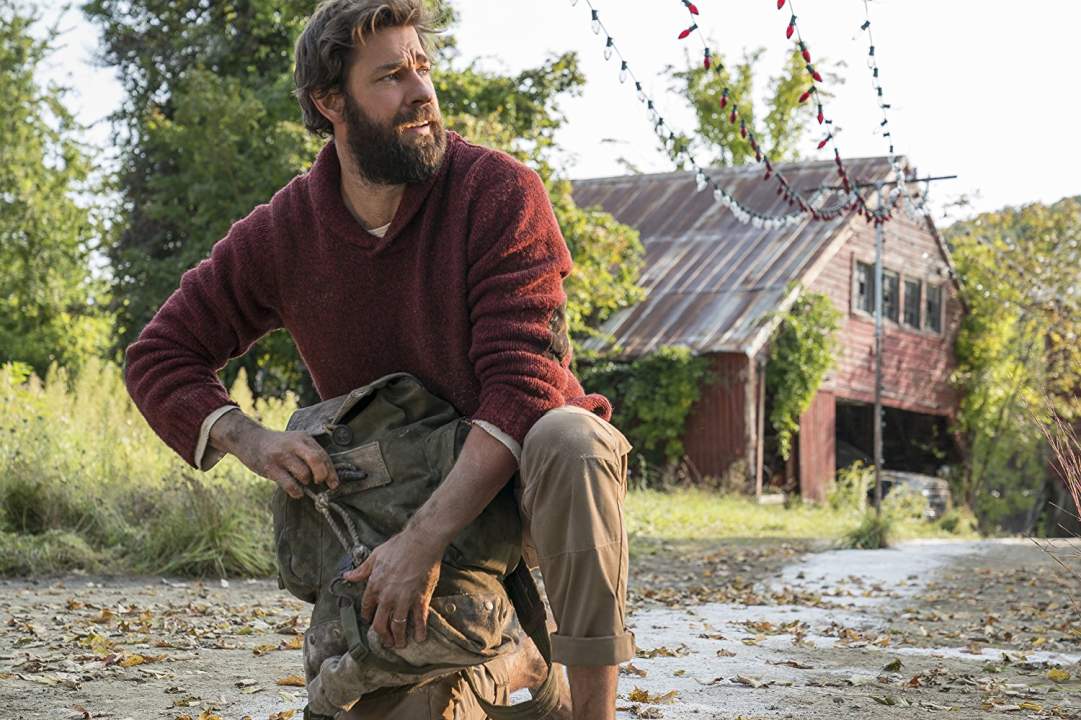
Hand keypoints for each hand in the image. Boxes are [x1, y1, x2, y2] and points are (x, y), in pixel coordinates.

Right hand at [210, 412, 337, 497]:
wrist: (249, 439)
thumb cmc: (276, 445)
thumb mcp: (294, 442)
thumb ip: (309, 454)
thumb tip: (327, 475)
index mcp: (303, 438)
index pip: (323, 455)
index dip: (331, 471)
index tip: (334, 484)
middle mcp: (294, 445)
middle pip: (316, 460)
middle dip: (323, 475)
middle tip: (320, 482)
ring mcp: (281, 456)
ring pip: (303, 474)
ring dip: (306, 482)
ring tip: (301, 482)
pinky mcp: (270, 467)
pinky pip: (289, 484)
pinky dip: (296, 492)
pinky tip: (296, 492)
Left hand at [343, 529, 443, 647]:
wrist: (421, 542)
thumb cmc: (399, 546)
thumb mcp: (375, 556)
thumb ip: (362, 570)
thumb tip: (347, 576)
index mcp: (374, 586)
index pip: (367, 608)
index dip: (368, 617)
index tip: (371, 621)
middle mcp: (387, 597)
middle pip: (380, 624)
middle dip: (382, 636)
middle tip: (386, 642)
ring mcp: (404, 600)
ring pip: (398, 626)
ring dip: (398, 638)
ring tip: (400, 644)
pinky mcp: (420, 599)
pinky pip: (419, 619)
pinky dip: (420, 630)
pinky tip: (420, 638)